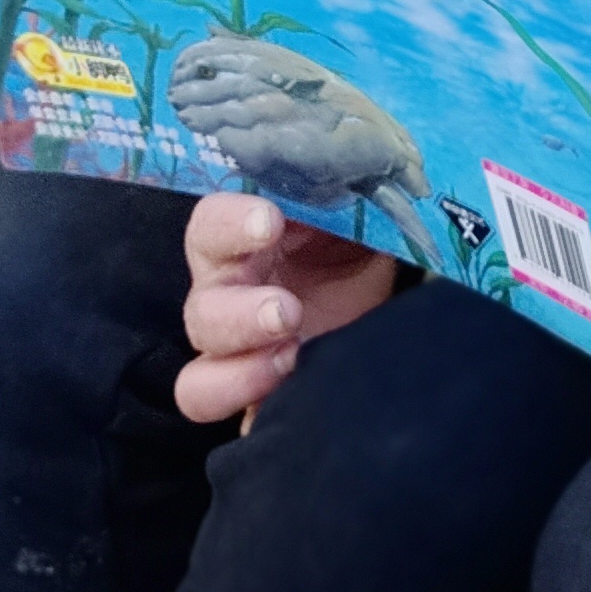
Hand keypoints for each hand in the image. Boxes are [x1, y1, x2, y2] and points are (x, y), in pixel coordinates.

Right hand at [174, 189, 400, 422]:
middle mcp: (228, 301)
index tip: (268, 222)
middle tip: (287, 311)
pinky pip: (238, 424)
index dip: (228, 226)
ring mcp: (241, 359)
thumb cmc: (357, 239)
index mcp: (241, 244)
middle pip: (200, 314)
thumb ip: (340, 191)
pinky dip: (255, 420)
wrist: (391, 296)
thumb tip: (351, 167)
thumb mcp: (353, 206)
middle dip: (239, 315)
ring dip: (238, 374)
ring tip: (291, 357)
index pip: (209, 228)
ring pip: (198, 383)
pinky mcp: (263, 399)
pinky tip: (288, 410)